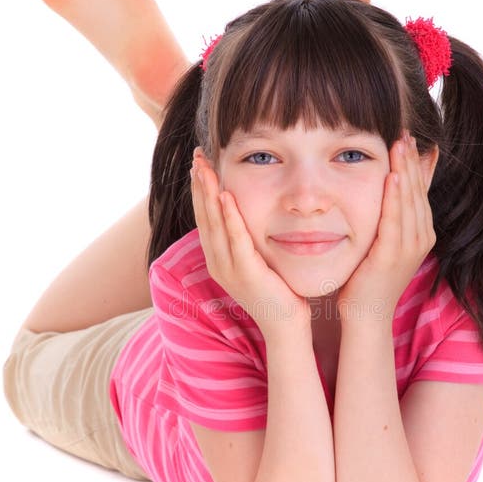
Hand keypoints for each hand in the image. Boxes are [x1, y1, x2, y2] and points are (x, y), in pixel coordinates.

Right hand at [190, 150, 311, 336]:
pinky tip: (226, 196)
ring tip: (205, 167)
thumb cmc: (277, 291)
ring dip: (209, 194)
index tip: (199, 163)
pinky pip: (236, 240)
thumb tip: (246, 214)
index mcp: (218, 258)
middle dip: (200, 184)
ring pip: (214, 225)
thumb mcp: (257, 260)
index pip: (205, 217)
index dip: (200, 189)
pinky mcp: (247, 274)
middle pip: (204, 216)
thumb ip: (248, 239)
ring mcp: (229, 270)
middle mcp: (217, 263)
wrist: (285, 325)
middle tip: (196, 155)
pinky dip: (230, 217)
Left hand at [337, 132, 435, 324]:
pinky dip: (396, 199)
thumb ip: (390, 213)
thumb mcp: (384, 238)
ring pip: (410, 201)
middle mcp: (421, 238)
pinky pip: (396, 221)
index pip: (420, 189)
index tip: (407, 137)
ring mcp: (409, 248)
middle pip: (418, 190)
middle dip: (411, 160)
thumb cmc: (369, 276)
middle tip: (404, 132)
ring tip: (400, 144)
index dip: (415, 162)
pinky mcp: (392, 256)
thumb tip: (391, 187)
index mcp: (421, 232)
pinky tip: (393, 177)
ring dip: (406, 171)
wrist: (366, 314)